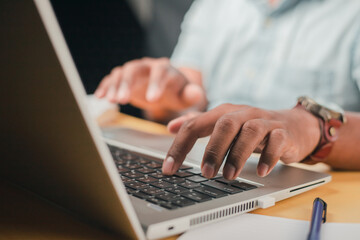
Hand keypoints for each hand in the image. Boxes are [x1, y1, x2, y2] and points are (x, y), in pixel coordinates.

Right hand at [94, 57, 205, 116]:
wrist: (166, 88)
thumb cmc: (177, 92)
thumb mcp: (187, 95)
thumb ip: (192, 95)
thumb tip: (196, 94)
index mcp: (165, 69)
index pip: (160, 72)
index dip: (156, 84)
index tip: (152, 100)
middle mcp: (147, 66)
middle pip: (135, 69)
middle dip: (128, 83)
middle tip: (123, 100)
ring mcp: (134, 71)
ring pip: (121, 73)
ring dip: (115, 86)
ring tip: (111, 101)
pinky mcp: (124, 79)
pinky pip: (112, 79)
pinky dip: (106, 86)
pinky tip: (100, 97)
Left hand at [162, 104, 320, 178]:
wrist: (293, 125)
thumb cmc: (252, 127)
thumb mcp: (223, 124)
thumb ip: (198, 124)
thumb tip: (171, 126)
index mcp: (224, 113)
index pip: (195, 125)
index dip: (180, 146)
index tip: (169, 168)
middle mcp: (243, 114)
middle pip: (225, 124)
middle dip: (213, 149)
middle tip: (206, 173)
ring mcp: (265, 121)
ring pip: (251, 131)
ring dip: (238, 155)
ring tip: (229, 176)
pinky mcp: (283, 132)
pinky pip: (277, 141)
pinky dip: (268, 156)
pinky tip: (261, 172)